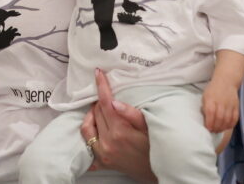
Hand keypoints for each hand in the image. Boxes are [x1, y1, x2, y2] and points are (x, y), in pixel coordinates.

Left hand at [80, 68, 155, 182]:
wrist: (157, 171)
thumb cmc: (156, 146)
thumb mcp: (150, 128)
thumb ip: (133, 114)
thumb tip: (115, 102)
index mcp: (120, 131)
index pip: (105, 102)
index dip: (101, 86)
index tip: (98, 73)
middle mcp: (108, 142)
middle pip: (96, 112)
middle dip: (100, 101)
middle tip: (107, 97)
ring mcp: (103, 153)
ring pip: (87, 126)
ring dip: (91, 115)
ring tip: (101, 111)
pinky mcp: (101, 161)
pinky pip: (86, 144)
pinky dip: (88, 133)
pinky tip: (94, 127)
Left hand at [202, 78, 239, 132]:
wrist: (226, 81)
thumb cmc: (213, 90)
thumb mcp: (205, 96)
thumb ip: (205, 107)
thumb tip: (206, 119)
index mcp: (211, 99)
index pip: (210, 113)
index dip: (209, 123)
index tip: (208, 128)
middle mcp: (221, 103)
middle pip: (219, 118)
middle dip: (216, 127)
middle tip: (213, 131)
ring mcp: (230, 105)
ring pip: (227, 120)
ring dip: (223, 128)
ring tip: (219, 130)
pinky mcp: (236, 106)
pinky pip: (235, 118)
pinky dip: (231, 125)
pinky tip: (226, 127)